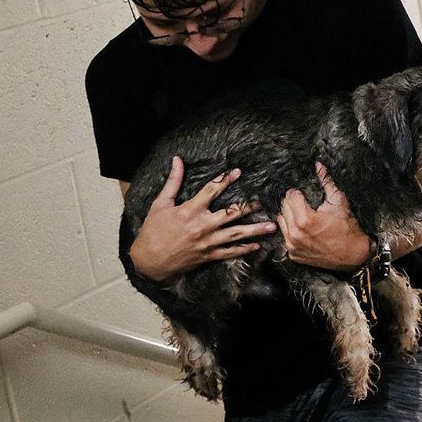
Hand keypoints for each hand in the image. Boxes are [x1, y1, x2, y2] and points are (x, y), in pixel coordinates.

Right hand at [128, 156, 276, 281]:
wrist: (149, 261)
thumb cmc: (152, 230)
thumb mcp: (160, 204)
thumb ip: (173, 182)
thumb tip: (177, 160)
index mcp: (189, 211)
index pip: (211, 191)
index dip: (225, 180)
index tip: (237, 172)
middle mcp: (202, 227)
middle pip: (230, 214)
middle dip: (248, 207)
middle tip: (264, 201)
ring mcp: (207, 243)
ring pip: (236, 235)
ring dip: (255, 230)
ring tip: (272, 226)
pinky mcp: (208, 256)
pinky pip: (230, 253)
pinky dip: (244, 249)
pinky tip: (257, 245)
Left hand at [277, 162, 371, 271]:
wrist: (353, 254)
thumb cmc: (348, 228)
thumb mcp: (339, 202)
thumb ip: (326, 182)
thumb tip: (319, 165)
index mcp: (305, 220)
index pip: (291, 197)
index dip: (297, 192)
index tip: (303, 193)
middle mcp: (296, 234)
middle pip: (284, 208)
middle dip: (292, 203)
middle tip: (303, 203)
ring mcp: (293, 246)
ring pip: (281, 222)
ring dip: (289, 216)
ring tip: (302, 216)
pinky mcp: (294, 254)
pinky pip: (285, 237)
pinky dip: (291, 231)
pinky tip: (303, 229)